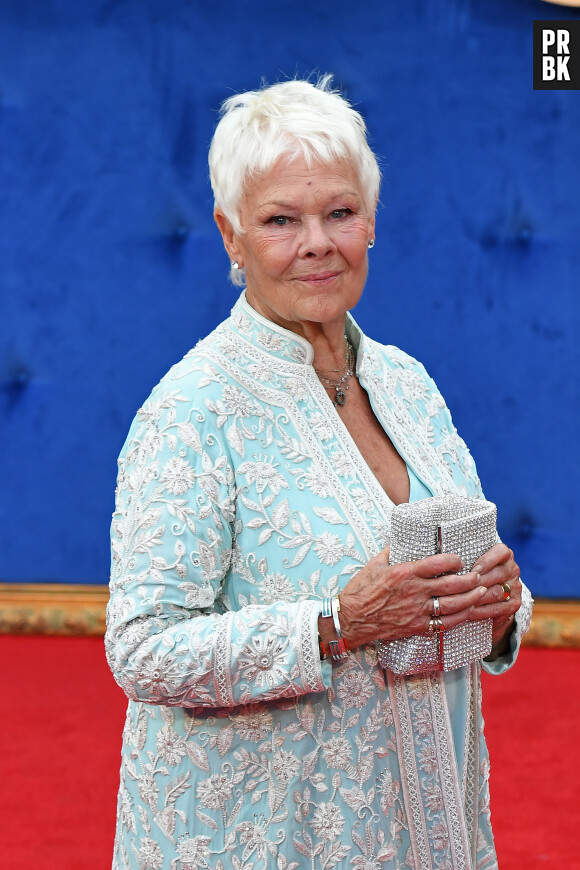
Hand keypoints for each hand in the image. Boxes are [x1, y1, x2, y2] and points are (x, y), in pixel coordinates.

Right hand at [334, 546, 488, 648]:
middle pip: (452, 585)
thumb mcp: (375, 564)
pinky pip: (444, 624)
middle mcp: (414, 592)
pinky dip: (459, 618)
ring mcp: (417, 611)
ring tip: (482, 592)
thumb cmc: (361, 590)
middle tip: (480, 576)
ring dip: (471, 599)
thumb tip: (400, 539)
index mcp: (405, 573)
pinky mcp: (417, 627)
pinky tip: (467, 613)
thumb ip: (391, 551)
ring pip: (453, 606)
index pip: (437, 563)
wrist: (351, 619)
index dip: (453, 560)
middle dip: (471, 580)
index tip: (459, 559)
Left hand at [466, 543, 521, 658]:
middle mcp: (512, 570)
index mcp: (504, 556)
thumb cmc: (474, 577)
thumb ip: (464, 559)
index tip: (473, 569)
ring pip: (496, 592)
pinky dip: (483, 611)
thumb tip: (441, 553)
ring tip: (461, 601)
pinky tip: (469, 612)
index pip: (501, 552)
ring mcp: (515, 588)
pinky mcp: (514, 604)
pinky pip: (499, 609)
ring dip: (477, 597)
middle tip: (461, 588)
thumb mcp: (472, 564)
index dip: (487, 560)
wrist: (490, 598)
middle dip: (477, 582)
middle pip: (498, 574)